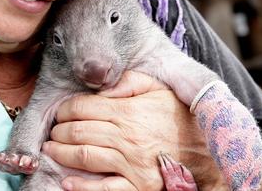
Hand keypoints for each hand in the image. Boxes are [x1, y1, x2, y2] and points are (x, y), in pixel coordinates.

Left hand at [43, 71, 227, 190]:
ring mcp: (130, 164)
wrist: (210, 151)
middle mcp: (126, 137)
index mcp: (128, 112)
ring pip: (83, 157)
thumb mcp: (158, 89)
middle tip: (53, 132)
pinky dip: (81, 186)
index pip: (82, 108)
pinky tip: (67, 182)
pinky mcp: (138, 185)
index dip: (64, 109)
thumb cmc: (180, 118)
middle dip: (58, 132)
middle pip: (77, 132)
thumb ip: (129, 82)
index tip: (59, 112)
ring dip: (61, 154)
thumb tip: (100, 88)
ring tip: (51, 150)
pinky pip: (103, 188)